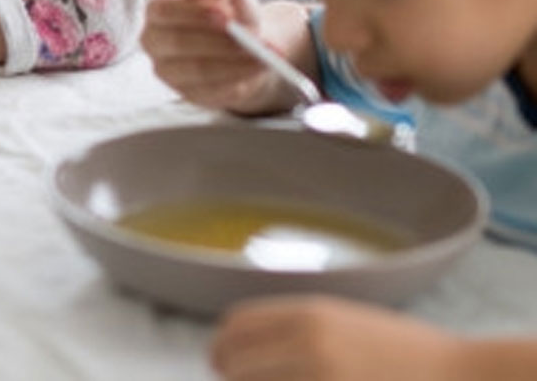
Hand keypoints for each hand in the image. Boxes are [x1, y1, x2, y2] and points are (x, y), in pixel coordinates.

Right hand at [140, 0, 304, 113]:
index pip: (163, 10)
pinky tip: (258, 68)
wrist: (244, 44)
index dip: (194, 12)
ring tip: (264, 55)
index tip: (226, 13)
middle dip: (217, 41)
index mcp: (158, 8)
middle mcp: (153, 40)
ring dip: (234, 62)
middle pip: (177, 42)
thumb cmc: (229, 13)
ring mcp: (167, 70)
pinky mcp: (186, 92)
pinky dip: (239, 78)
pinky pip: (211, 89)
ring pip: (196, 69)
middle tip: (251, 38)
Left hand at [211, 295, 462, 379]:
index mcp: (308, 313)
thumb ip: (295, 330)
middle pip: (235, 365)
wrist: (462, 378)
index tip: (225, 364)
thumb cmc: (406, 355)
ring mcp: (320, 379)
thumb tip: (244, 345)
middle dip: (237, 378)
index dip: (224, 347)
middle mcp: (307, 343)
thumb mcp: (346, 323)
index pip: (235, 326)